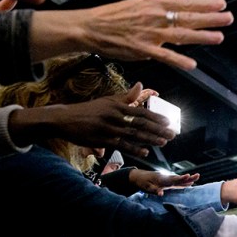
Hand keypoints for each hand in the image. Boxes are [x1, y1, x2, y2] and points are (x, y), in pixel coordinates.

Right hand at [10, 84, 175, 157]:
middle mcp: (114, 116)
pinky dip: (134, 149)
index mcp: (117, 105)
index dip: (156, 117)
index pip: (141, 112)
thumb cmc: (89, 110)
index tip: (168, 122)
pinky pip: (121, 145)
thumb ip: (126, 96)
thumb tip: (141, 85)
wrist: (64, 119)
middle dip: (158, 129)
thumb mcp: (107, 100)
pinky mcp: (101, 140)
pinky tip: (146, 152)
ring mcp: (108, 129)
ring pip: (133, 135)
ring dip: (150, 139)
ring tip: (163, 142)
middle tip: (172, 134)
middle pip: (140, 124)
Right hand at [31, 0, 233, 69]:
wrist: (90, 27)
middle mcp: (155, 16)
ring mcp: (150, 33)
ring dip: (201, 36)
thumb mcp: (139, 2)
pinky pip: (164, 56)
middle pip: (188, 17)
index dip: (205, 4)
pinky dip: (179, 60)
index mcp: (155, 4)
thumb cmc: (114, 16)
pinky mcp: (143, 49)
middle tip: (228, 18)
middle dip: (210, 18)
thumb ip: (160, 0)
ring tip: (218, 37)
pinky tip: (192, 64)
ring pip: (181, 35)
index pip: (185, 3)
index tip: (222, 4)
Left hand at [129, 169, 199, 195]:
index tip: (188, 176)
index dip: (181, 178)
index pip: (173, 179)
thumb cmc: (141, 182)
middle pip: (179, 178)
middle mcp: (166, 178)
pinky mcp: (167, 181)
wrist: (137, 176)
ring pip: (179, 179)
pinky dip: (183, 182)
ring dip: (188, 179)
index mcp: (162, 179)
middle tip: (198, 175)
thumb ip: (154, 190)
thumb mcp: (146, 188)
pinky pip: (177, 181)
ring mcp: (167, 179)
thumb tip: (162, 194)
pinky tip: (189, 183)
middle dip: (188, 177)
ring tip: (197, 177)